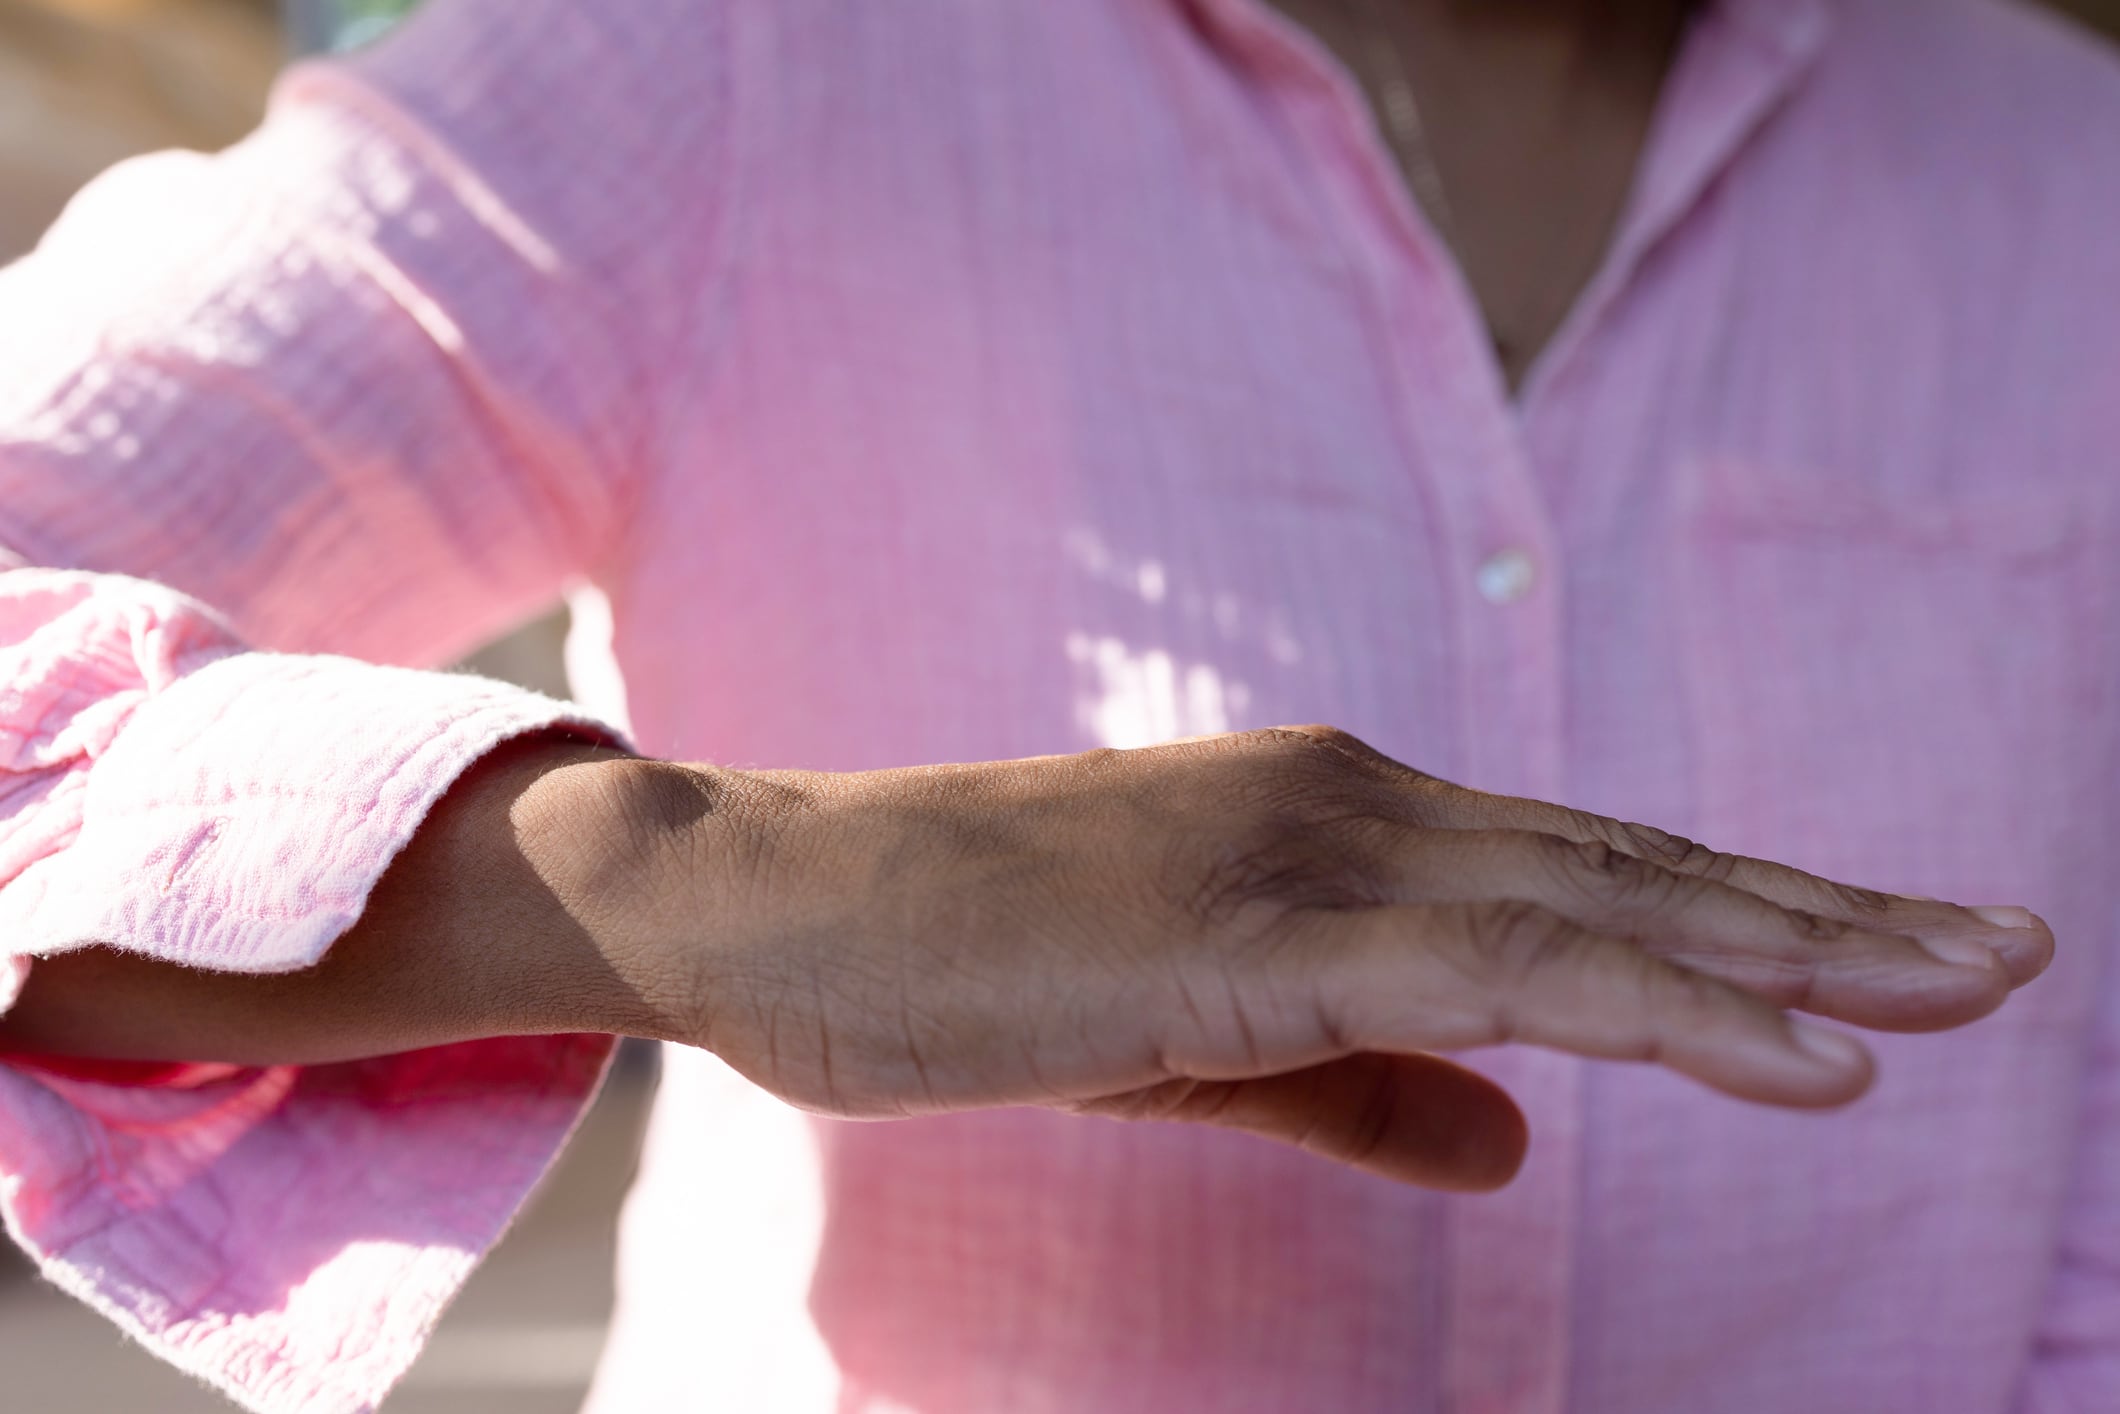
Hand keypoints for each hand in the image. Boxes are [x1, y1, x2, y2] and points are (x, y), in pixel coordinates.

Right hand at [608, 727, 2049, 1190]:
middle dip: (1823, 919)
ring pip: (1598, 907)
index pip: (1581, 871)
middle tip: (2001, 949)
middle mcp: (1346, 804)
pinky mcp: (1256, 927)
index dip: (1743, 916)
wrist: (774, 900)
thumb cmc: (960, 967)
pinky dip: (1668, 1009)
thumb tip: (1522, 1140)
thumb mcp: (1196, 1046)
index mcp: (1332, 826)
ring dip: (1793, 953)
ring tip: (1964, 985)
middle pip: (1629, 868)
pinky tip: (1805, 1054)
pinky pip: (1502, 972)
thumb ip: (1362, 1083)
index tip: (1884, 957)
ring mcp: (1306, 851)